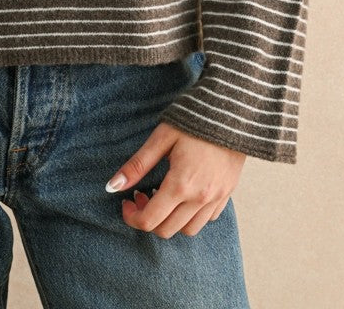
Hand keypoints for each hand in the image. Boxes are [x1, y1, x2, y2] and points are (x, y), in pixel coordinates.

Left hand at [106, 122, 246, 238]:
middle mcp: (200, 198)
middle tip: (142, 194)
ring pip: (188, 230)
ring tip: (163, 195)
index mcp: (181, 184)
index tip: (126, 201)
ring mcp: (216, 199)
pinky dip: (190, 215)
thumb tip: (112, 187)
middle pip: (167, 230)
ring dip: (170, 220)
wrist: (232, 112)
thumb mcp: (161, 138)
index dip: (132, 217)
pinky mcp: (227, 195)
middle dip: (148, 218)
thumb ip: (137, 165)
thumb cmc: (193, 120)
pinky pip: (206, 219)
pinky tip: (184, 194)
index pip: (150, 220)